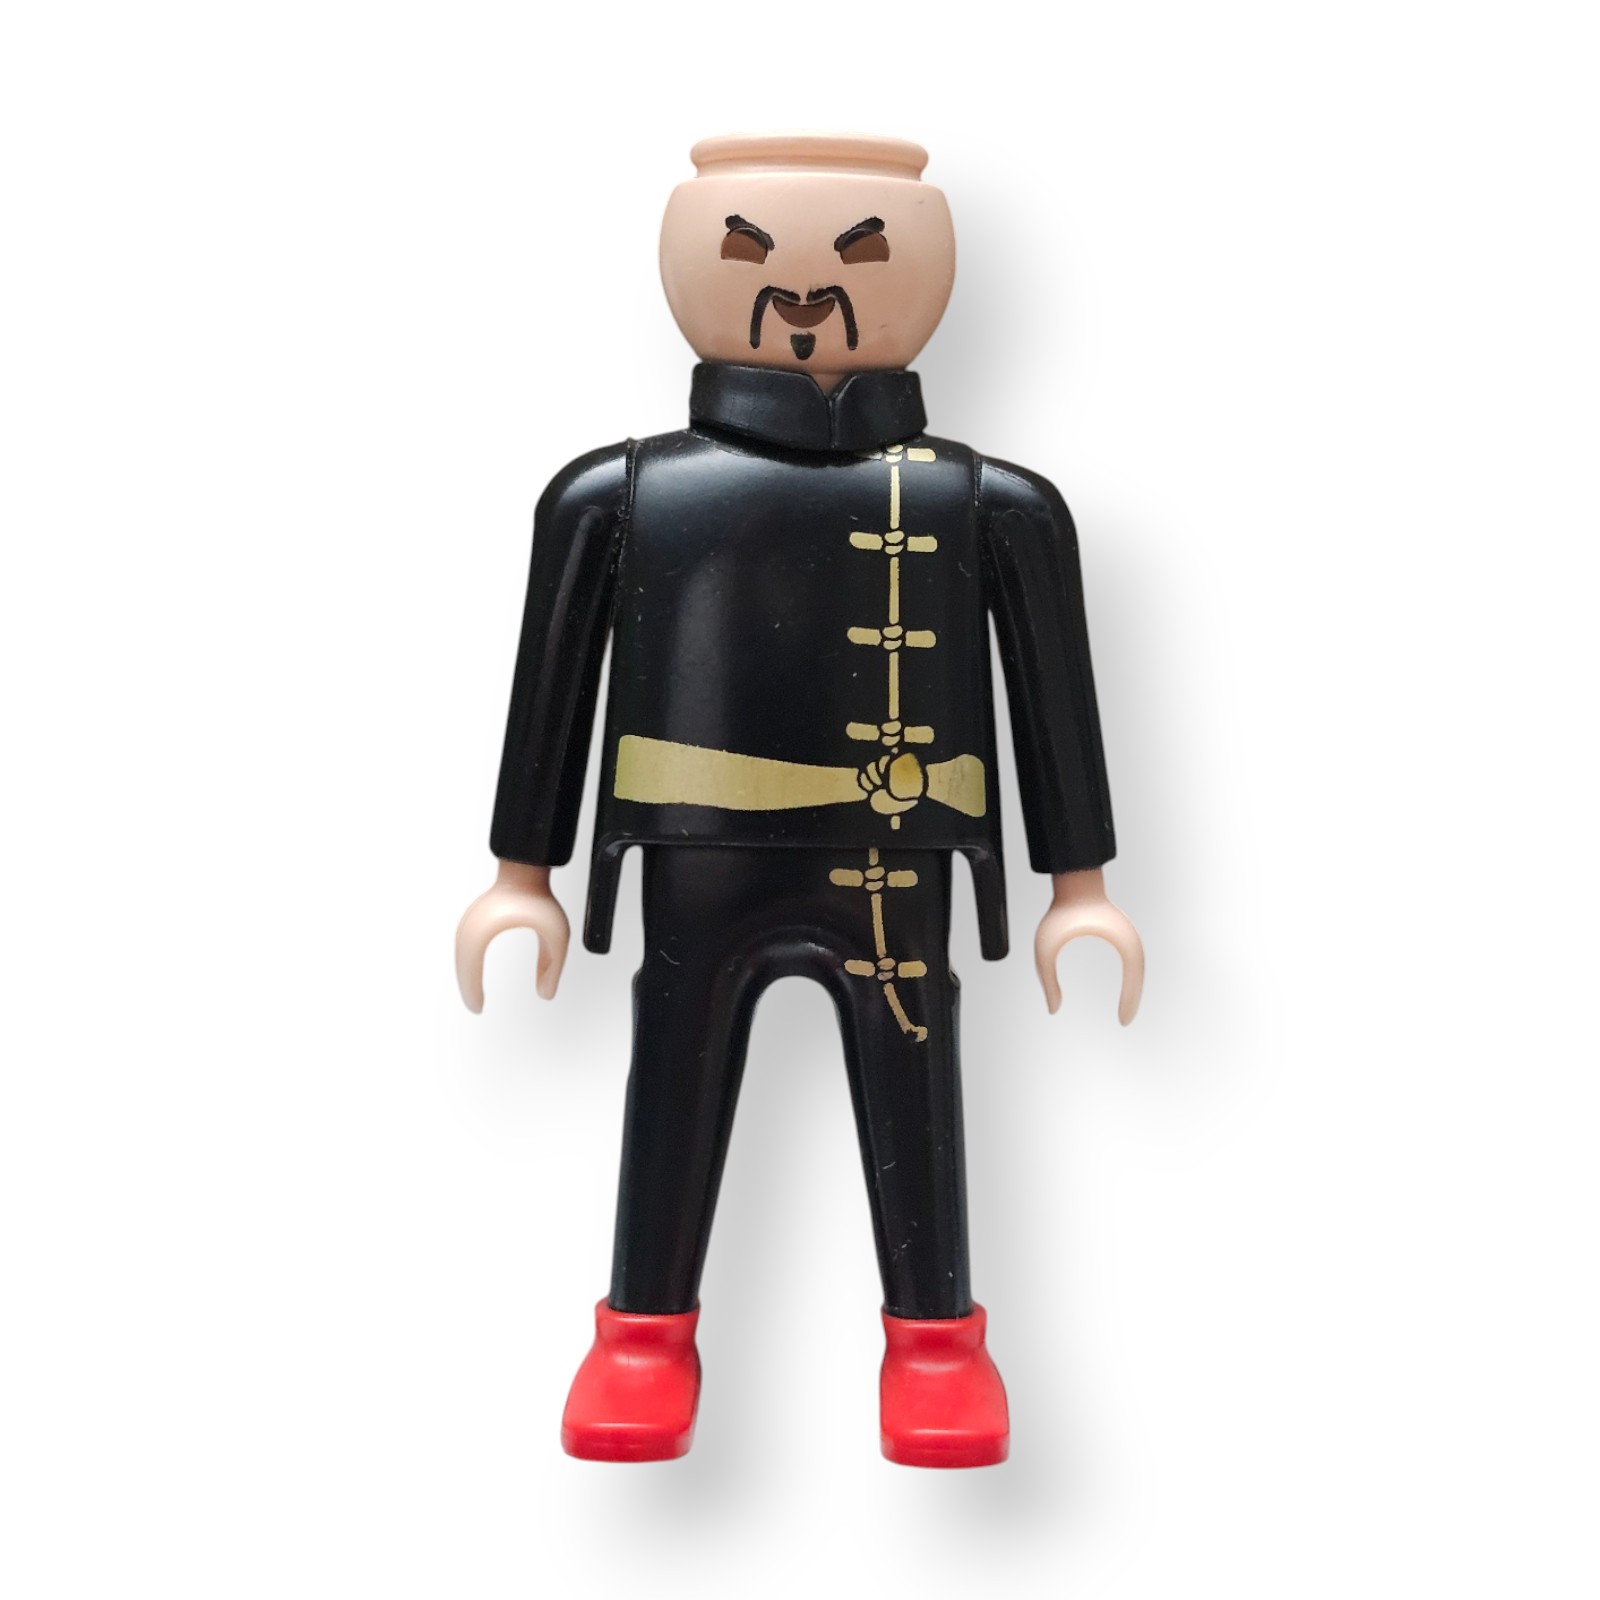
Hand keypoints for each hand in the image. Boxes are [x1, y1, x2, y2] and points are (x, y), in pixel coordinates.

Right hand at [455, 860, 569, 1011]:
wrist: (525, 869)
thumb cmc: (540, 898)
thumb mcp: (556, 935)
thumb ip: (553, 965)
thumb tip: (546, 995)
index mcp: (485, 926)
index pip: (471, 965)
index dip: (472, 989)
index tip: (478, 1007)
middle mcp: (470, 923)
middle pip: (462, 962)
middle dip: (467, 987)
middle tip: (476, 1007)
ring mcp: (469, 919)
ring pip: (461, 954)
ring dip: (465, 975)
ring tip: (474, 996)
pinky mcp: (472, 917)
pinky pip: (464, 945)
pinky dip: (467, 963)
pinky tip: (473, 975)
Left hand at [1034, 868, 1143, 1024]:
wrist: (1074, 881)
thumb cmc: (1060, 912)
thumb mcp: (1046, 947)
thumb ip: (1047, 979)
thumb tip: (1052, 1009)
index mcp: (1120, 938)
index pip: (1134, 976)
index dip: (1130, 1000)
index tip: (1123, 1021)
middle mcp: (1130, 936)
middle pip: (1139, 975)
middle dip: (1133, 999)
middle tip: (1125, 1022)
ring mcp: (1129, 933)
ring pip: (1138, 968)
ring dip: (1133, 988)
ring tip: (1126, 1011)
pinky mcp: (1123, 932)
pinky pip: (1131, 959)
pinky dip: (1130, 976)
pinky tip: (1124, 989)